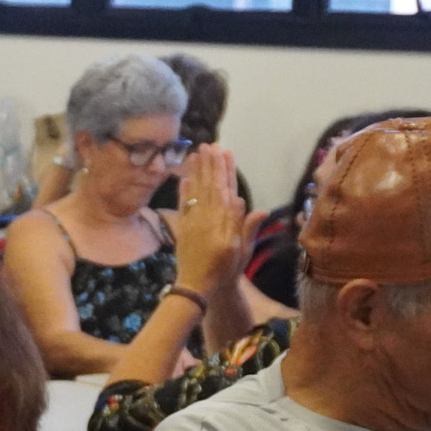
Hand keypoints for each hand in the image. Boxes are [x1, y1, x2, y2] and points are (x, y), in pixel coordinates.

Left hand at [164, 144, 249, 299]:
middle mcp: (207, 218)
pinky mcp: (182, 229)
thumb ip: (245, 228)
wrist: (197, 286)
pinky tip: (183, 178)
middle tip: (208, 145)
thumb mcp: (241, 251)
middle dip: (209, 164)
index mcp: (223, 221)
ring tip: (196, 154)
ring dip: (196, 172)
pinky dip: (183, 192)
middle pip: (209, 186)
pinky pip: (183, 206)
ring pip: (195, 192)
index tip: (224, 152)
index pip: (225, 189)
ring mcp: (193, 222)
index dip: (225, 169)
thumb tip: (248, 204)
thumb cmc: (225, 270)